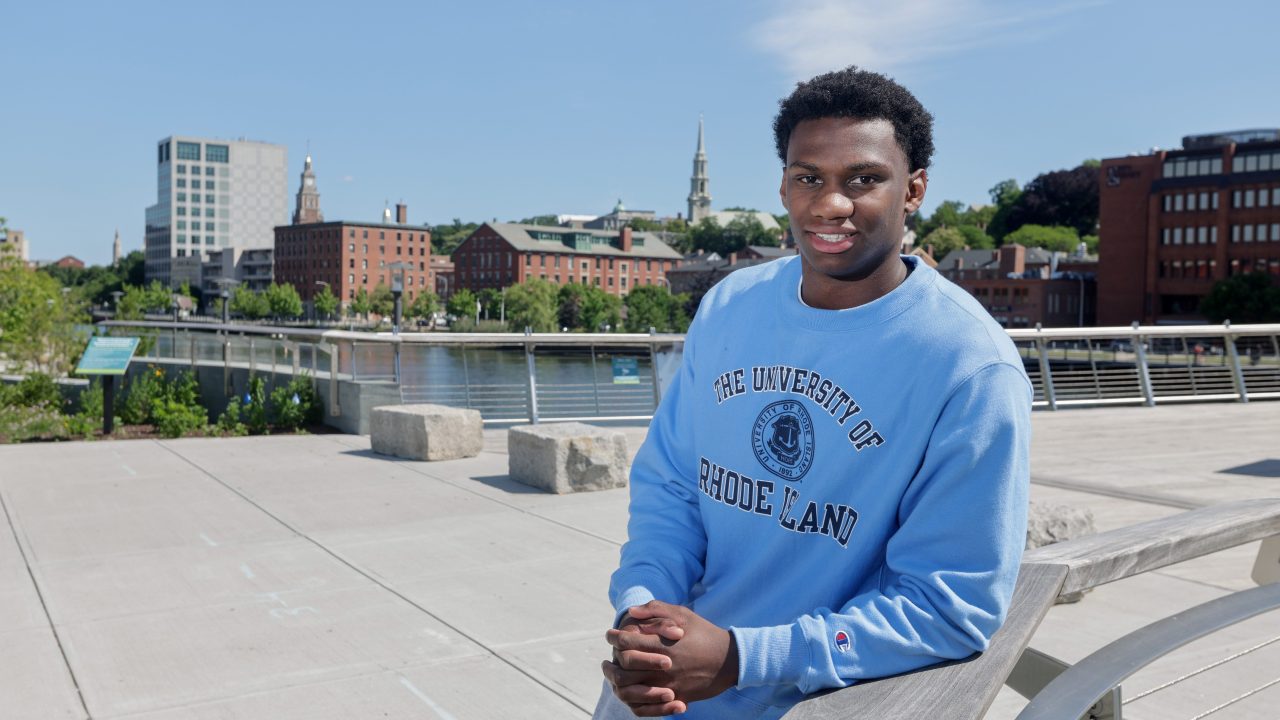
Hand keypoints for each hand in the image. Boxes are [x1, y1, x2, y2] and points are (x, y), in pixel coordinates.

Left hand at [601, 600, 738, 715]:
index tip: (609, 634)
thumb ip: (656, 610)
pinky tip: (630, 689)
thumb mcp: (683, 615)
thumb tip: (631, 612)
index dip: (614, 637)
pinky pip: (647, 705)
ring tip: (613, 674)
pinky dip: (634, 699)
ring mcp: (669, 684)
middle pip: (625, 666)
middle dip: (612, 660)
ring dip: (617, 681)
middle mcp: (663, 666)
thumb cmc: (705, 633)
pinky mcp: (675, 698)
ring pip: (631, 689)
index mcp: (663, 644)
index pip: (627, 642)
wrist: (730, 660)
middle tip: (608, 657)